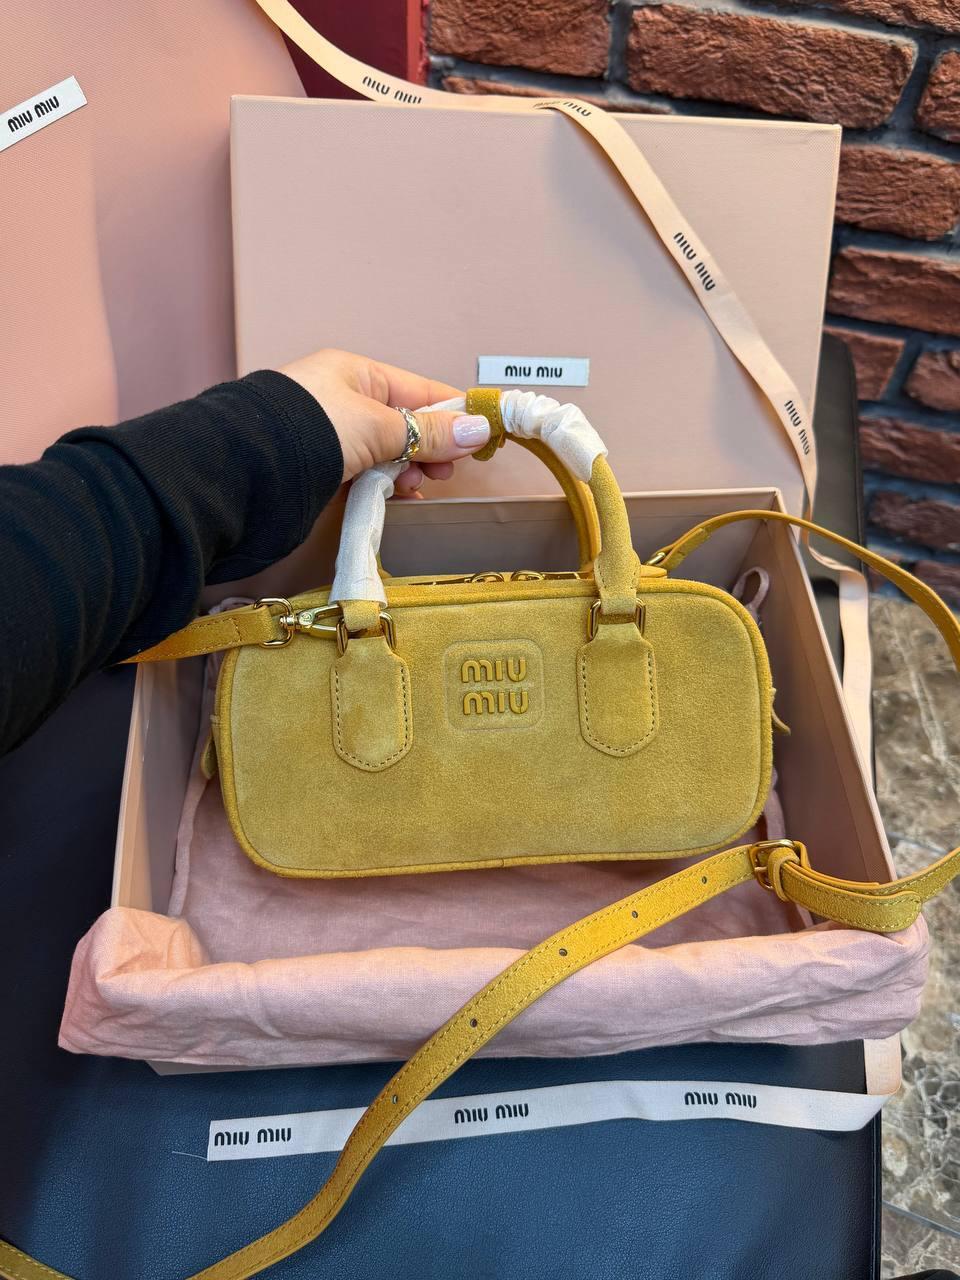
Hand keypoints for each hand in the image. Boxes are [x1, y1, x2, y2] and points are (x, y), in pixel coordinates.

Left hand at [280, 348, 490, 495]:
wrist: (248, 472)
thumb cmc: (309, 432)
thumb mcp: (379, 426)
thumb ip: (430, 432)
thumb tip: (477, 429)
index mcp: (356, 374)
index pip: (419, 390)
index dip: (453, 414)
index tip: (480, 437)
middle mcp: (343, 400)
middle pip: (406, 424)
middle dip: (429, 448)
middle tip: (444, 471)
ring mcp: (331, 436)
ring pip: (387, 453)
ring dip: (407, 470)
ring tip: (413, 485)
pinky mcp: (321, 469)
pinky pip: (366, 474)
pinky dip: (384, 486)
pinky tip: (395, 497)